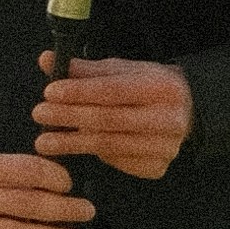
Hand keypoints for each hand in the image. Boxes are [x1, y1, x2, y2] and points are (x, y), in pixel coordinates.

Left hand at [33, 59, 192, 182]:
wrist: (189, 113)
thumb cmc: (150, 88)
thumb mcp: (124, 71)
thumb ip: (86, 69)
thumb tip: (47, 60)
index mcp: (161, 88)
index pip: (112, 90)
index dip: (79, 92)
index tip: (50, 92)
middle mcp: (167, 120)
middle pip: (108, 120)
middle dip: (69, 117)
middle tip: (40, 115)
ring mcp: (164, 148)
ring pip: (108, 146)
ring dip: (72, 143)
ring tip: (44, 141)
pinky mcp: (155, 168)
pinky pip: (116, 162)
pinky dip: (93, 154)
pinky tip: (75, 148)